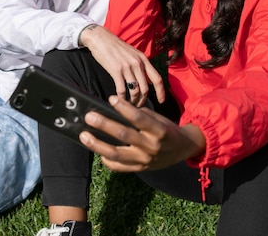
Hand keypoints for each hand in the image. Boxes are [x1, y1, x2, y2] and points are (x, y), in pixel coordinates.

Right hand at [79, 25, 164, 105]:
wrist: (100, 38)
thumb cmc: (115, 47)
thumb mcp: (133, 54)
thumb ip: (141, 66)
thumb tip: (148, 81)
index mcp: (143, 59)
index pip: (157, 78)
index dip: (161, 92)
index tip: (161, 101)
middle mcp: (137, 63)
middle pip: (146, 88)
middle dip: (143, 100)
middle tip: (138, 106)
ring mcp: (127, 67)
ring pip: (135, 91)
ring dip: (133, 101)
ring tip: (129, 104)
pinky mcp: (115, 71)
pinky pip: (122, 90)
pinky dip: (121, 98)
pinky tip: (119, 99)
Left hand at [79, 96, 205, 171]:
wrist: (182, 149)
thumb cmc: (167, 130)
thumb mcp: (159, 120)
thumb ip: (140, 116)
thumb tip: (115, 109)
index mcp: (159, 131)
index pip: (139, 118)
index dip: (124, 108)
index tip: (110, 98)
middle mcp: (151, 146)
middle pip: (124, 135)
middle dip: (104, 125)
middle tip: (89, 116)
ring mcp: (144, 160)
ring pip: (116, 154)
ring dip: (97, 145)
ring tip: (84, 136)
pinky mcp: (139, 169)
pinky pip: (118, 166)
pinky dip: (106, 159)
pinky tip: (98, 150)